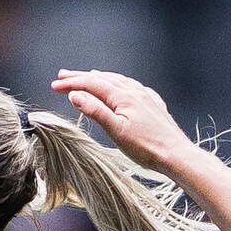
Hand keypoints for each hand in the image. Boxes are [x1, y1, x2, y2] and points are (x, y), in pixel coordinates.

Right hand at [52, 69, 193, 171]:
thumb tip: (75, 95)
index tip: (54, 86)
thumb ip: (95, 110)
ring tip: (87, 77)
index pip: (92, 84)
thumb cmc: (146, 147)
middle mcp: (135, 91)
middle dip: (81, 77)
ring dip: (100, 79)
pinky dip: (118, 84)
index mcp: (123, 96)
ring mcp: (146, 96)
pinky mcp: (154, 104)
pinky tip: (120, 88)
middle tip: (62, 76)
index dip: (72, 83)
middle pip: (103, 79)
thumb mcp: (116, 130)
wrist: (176, 154)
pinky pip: (131, 87)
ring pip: (118, 81)